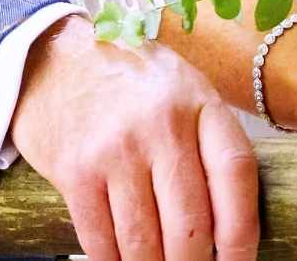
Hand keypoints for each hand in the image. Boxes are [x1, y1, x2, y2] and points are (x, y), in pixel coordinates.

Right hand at [9, 15, 258, 260]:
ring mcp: (115, 149)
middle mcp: (160, 124)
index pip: (235, 175)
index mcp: (198, 101)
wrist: (53, 57)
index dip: (243, 233)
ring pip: (145, 243)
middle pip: (190, 224)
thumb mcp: (182, 90)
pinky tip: (123, 260)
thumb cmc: (129, 81)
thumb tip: (231, 227)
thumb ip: (209, 143)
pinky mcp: (75, 171)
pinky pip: (101, 240)